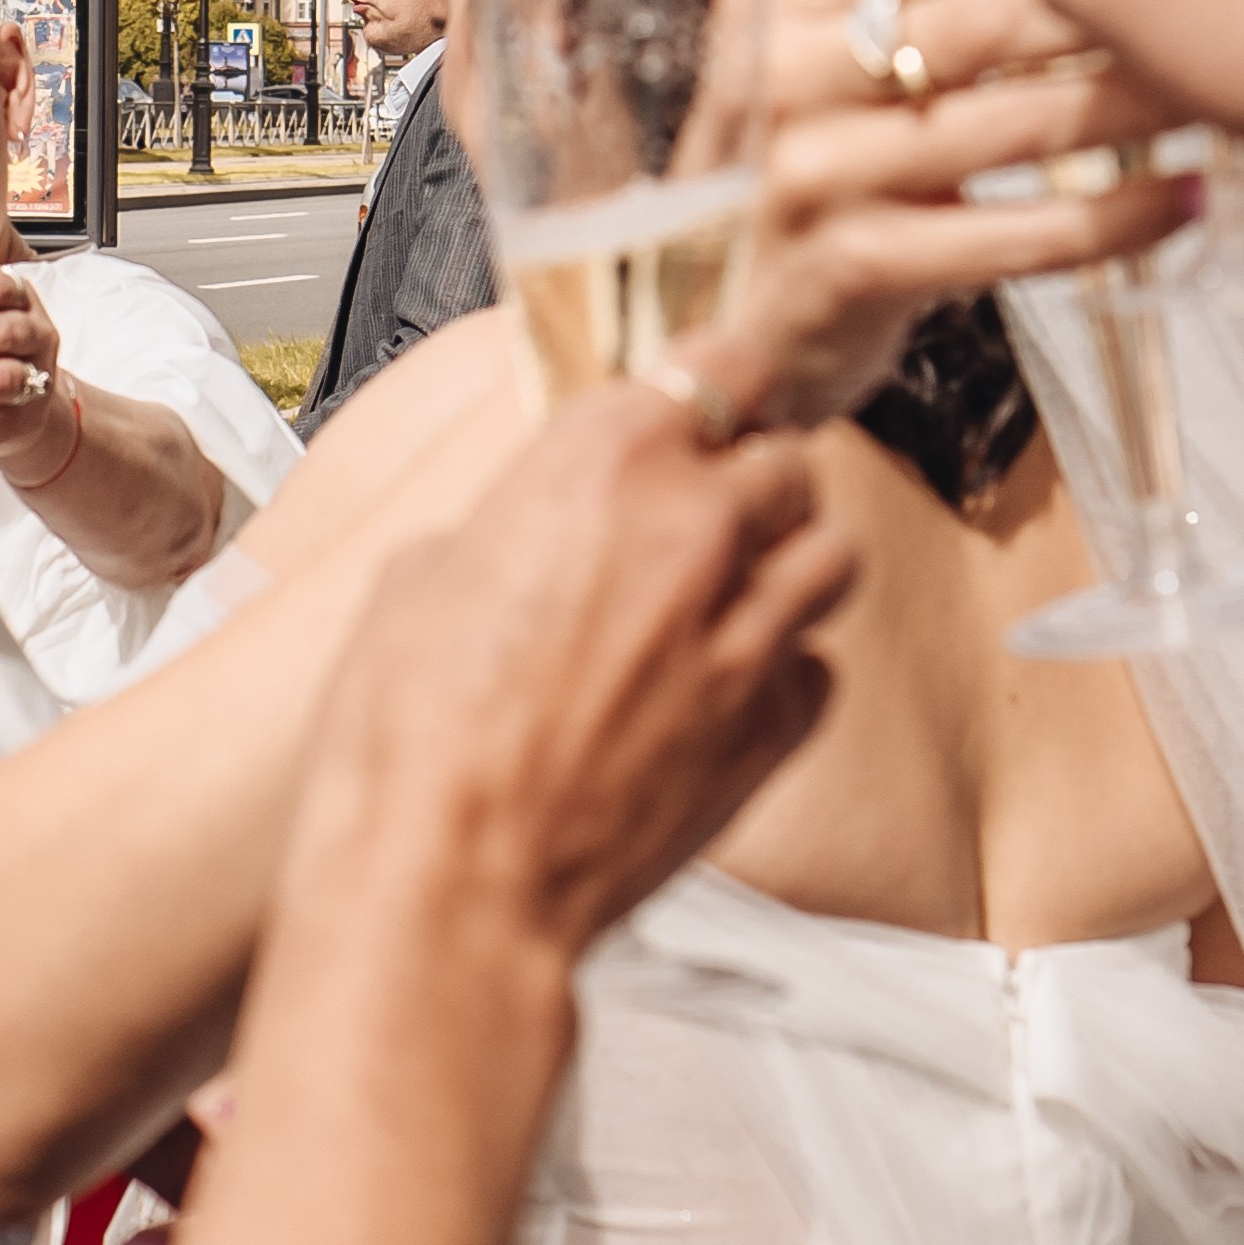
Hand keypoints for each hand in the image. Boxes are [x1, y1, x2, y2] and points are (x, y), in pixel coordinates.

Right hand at [296, 387, 854, 960]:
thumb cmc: (412, 737)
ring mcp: (747, 632)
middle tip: (705, 502)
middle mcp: (695, 530)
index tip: (705, 395)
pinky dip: (785, 669)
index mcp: (604, 460)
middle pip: (787, 457)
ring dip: (789, 556)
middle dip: (750, 473)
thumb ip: (509, 524)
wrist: (449, 882)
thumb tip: (523, 533)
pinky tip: (729, 686)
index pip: (720, 362)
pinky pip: (818, 669)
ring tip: (738, 583)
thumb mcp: (424, 572)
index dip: (716, 379)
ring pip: (831, 552)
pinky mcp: (771, 730)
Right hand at [692, 0, 1198, 426]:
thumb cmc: (802, 167)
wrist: (718, 311)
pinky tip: (1178, 198)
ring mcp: (811, 176)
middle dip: (1111, 10)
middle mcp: (779, 77)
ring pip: (1012, 123)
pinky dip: (1114, 216)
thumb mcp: (822, 57)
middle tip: (1199, 6)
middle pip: (982, 19)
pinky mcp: (851, 269)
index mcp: (776, 0)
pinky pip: (1015, 234)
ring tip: (1209, 95)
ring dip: (1134, 106)